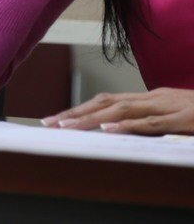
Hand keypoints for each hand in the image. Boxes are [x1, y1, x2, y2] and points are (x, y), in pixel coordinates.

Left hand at [44, 88, 193, 134]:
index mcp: (151, 97)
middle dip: (74, 112)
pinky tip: (108, 129)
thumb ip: (154, 121)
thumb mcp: (176, 117)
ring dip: (91, 118)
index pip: (107, 100)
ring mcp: (168, 106)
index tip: (56, 118)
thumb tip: (125, 129)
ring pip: (121, 110)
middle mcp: (154, 97)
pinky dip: (127, 125)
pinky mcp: (183, 118)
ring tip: (66, 127)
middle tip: (48, 123)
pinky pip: (151, 122)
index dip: (80, 108)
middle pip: (106, 102)